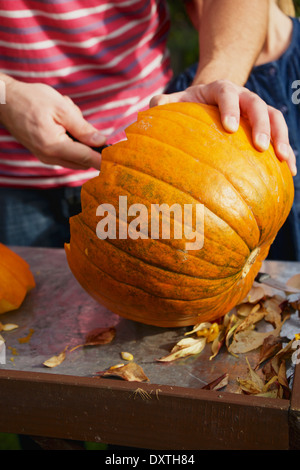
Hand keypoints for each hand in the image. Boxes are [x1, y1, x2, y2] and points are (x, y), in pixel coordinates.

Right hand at [0, 78, 105, 169]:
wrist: (5, 101)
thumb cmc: (32, 99)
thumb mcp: (61, 108)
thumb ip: (83, 127)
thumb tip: (102, 141)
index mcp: (54, 146)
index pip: (87, 157)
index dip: (104, 159)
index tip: (119, 161)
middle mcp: (49, 157)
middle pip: (83, 160)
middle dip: (91, 146)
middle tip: (86, 123)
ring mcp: (46, 157)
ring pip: (75, 157)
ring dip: (79, 140)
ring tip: (66, 115)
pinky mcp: (44, 154)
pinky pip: (66, 152)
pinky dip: (70, 139)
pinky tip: (61, 120)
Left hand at [150, 80, 296, 175]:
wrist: (211, 98)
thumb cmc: (191, 105)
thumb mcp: (178, 101)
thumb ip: (165, 103)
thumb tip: (153, 107)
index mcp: (220, 89)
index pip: (227, 93)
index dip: (229, 108)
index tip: (228, 127)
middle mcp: (243, 96)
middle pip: (257, 105)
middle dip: (261, 125)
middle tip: (261, 147)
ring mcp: (257, 109)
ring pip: (275, 118)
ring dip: (281, 138)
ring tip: (283, 159)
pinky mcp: (267, 124)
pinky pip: (280, 135)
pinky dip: (287, 152)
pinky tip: (289, 172)